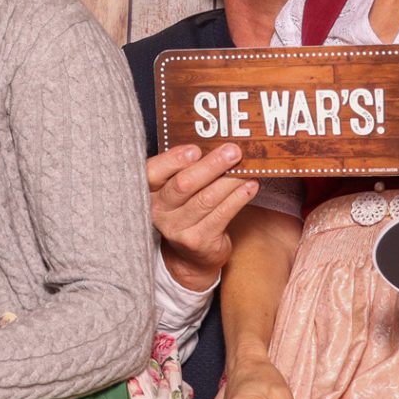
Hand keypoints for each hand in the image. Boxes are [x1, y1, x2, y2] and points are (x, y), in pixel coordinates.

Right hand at [147, 143, 256, 290]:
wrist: (190, 255)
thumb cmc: (186, 209)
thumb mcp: (176, 189)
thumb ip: (185, 168)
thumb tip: (216, 142)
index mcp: (149, 191)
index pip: (152, 172)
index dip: (173, 160)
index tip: (195, 149)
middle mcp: (158, 211)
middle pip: (183, 185)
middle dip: (210, 166)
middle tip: (232, 151)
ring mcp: (177, 228)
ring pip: (206, 199)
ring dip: (229, 181)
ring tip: (246, 167)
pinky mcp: (198, 241)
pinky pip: (221, 215)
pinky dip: (238, 198)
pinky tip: (250, 187)